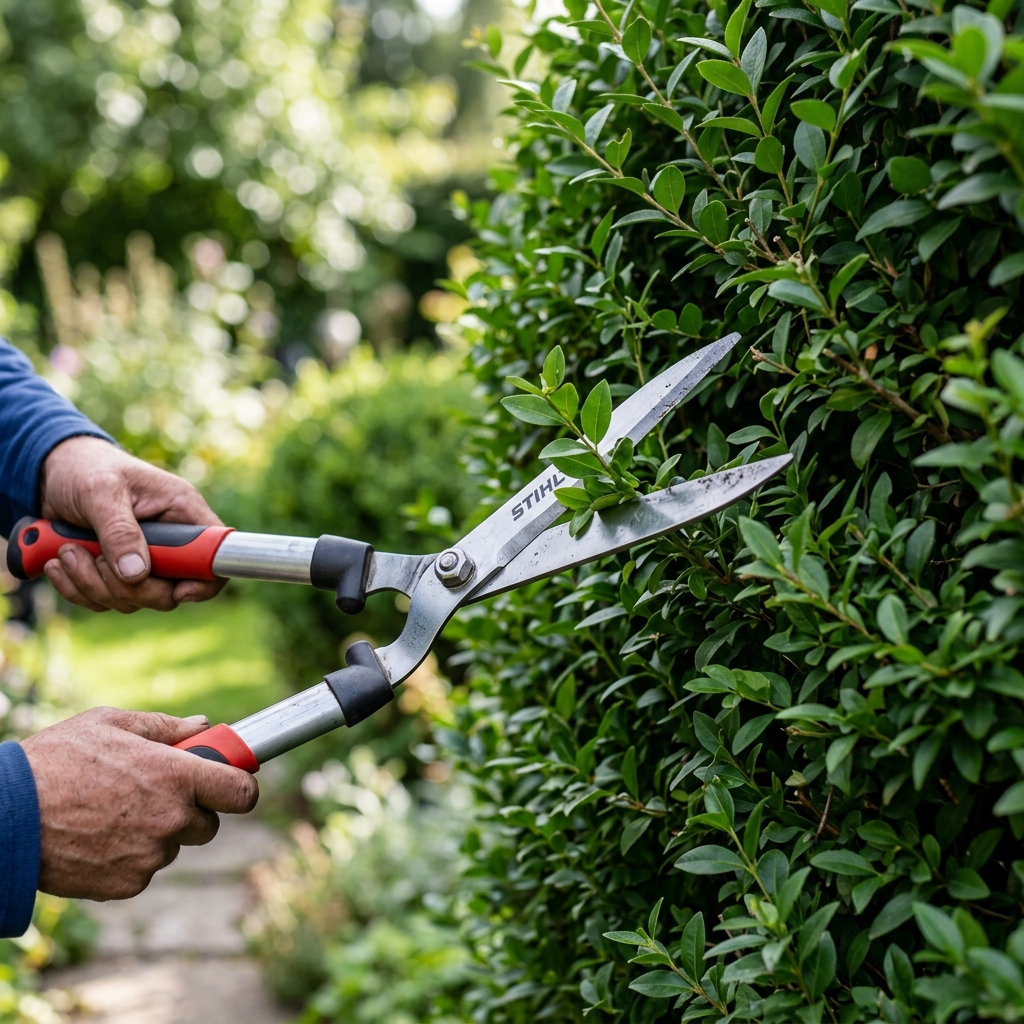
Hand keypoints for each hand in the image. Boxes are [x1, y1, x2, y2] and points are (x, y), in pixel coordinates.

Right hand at [21, 708, 258, 900]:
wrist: (5, 818)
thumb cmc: (57, 760)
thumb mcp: (111, 723)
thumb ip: (166, 726)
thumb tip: (204, 726)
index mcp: (178, 776)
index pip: (243, 793)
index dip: (240, 787)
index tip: (231, 781)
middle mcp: (172, 819)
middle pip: (210, 824)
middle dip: (192, 810)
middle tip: (157, 793)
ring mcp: (151, 856)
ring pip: (173, 845)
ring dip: (157, 832)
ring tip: (112, 811)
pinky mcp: (127, 885)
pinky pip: (144, 868)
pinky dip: (130, 856)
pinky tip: (99, 835)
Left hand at [39, 436, 225, 611]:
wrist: (52, 472)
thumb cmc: (86, 468)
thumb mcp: (101, 491)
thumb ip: (119, 531)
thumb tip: (136, 574)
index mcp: (182, 513)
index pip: (214, 556)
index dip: (204, 581)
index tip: (177, 590)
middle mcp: (169, 541)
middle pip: (170, 592)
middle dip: (128, 588)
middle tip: (95, 561)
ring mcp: (143, 561)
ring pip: (132, 600)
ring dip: (92, 584)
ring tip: (66, 552)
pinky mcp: (115, 573)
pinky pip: (103, 601)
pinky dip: (76, 589)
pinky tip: (57, 563)